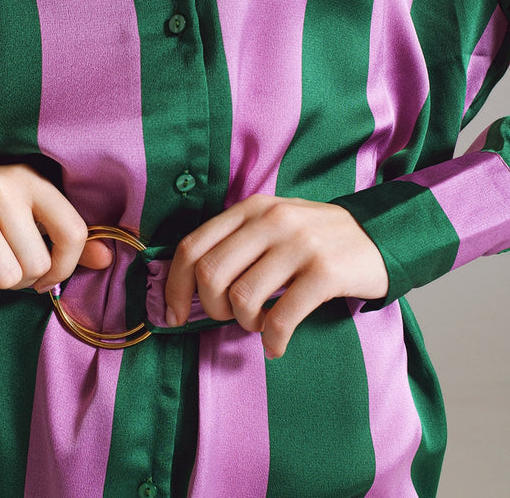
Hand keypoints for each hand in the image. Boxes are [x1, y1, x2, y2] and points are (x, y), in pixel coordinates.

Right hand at [0, 162, 111, 304]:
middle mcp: (2, 188)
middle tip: (1, 261)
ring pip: (7, 279)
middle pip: (38, 265)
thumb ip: (61, 232)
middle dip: (22, 278)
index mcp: (29, 178)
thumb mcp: (18, 206)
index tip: (50, 276)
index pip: (74, 231)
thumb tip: (106, 259)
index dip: (68, 265)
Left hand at [164, 194, 388, 358]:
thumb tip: (189, 286)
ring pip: (243, 297)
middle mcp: (271, 219)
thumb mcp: (272, 223)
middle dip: (210, 308)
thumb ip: (235, 242)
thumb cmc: (314, 237)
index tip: (174, 315)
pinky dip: (273, 339)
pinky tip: (277, 343)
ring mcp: (299, 244)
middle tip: (228, 317)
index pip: (192, 246)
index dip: (174, 286)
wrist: (378, 234)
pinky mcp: (325, 272)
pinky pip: (283, 316)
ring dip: (244, 324)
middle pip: (210, 273)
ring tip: (259, 326)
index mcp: (250, 208)